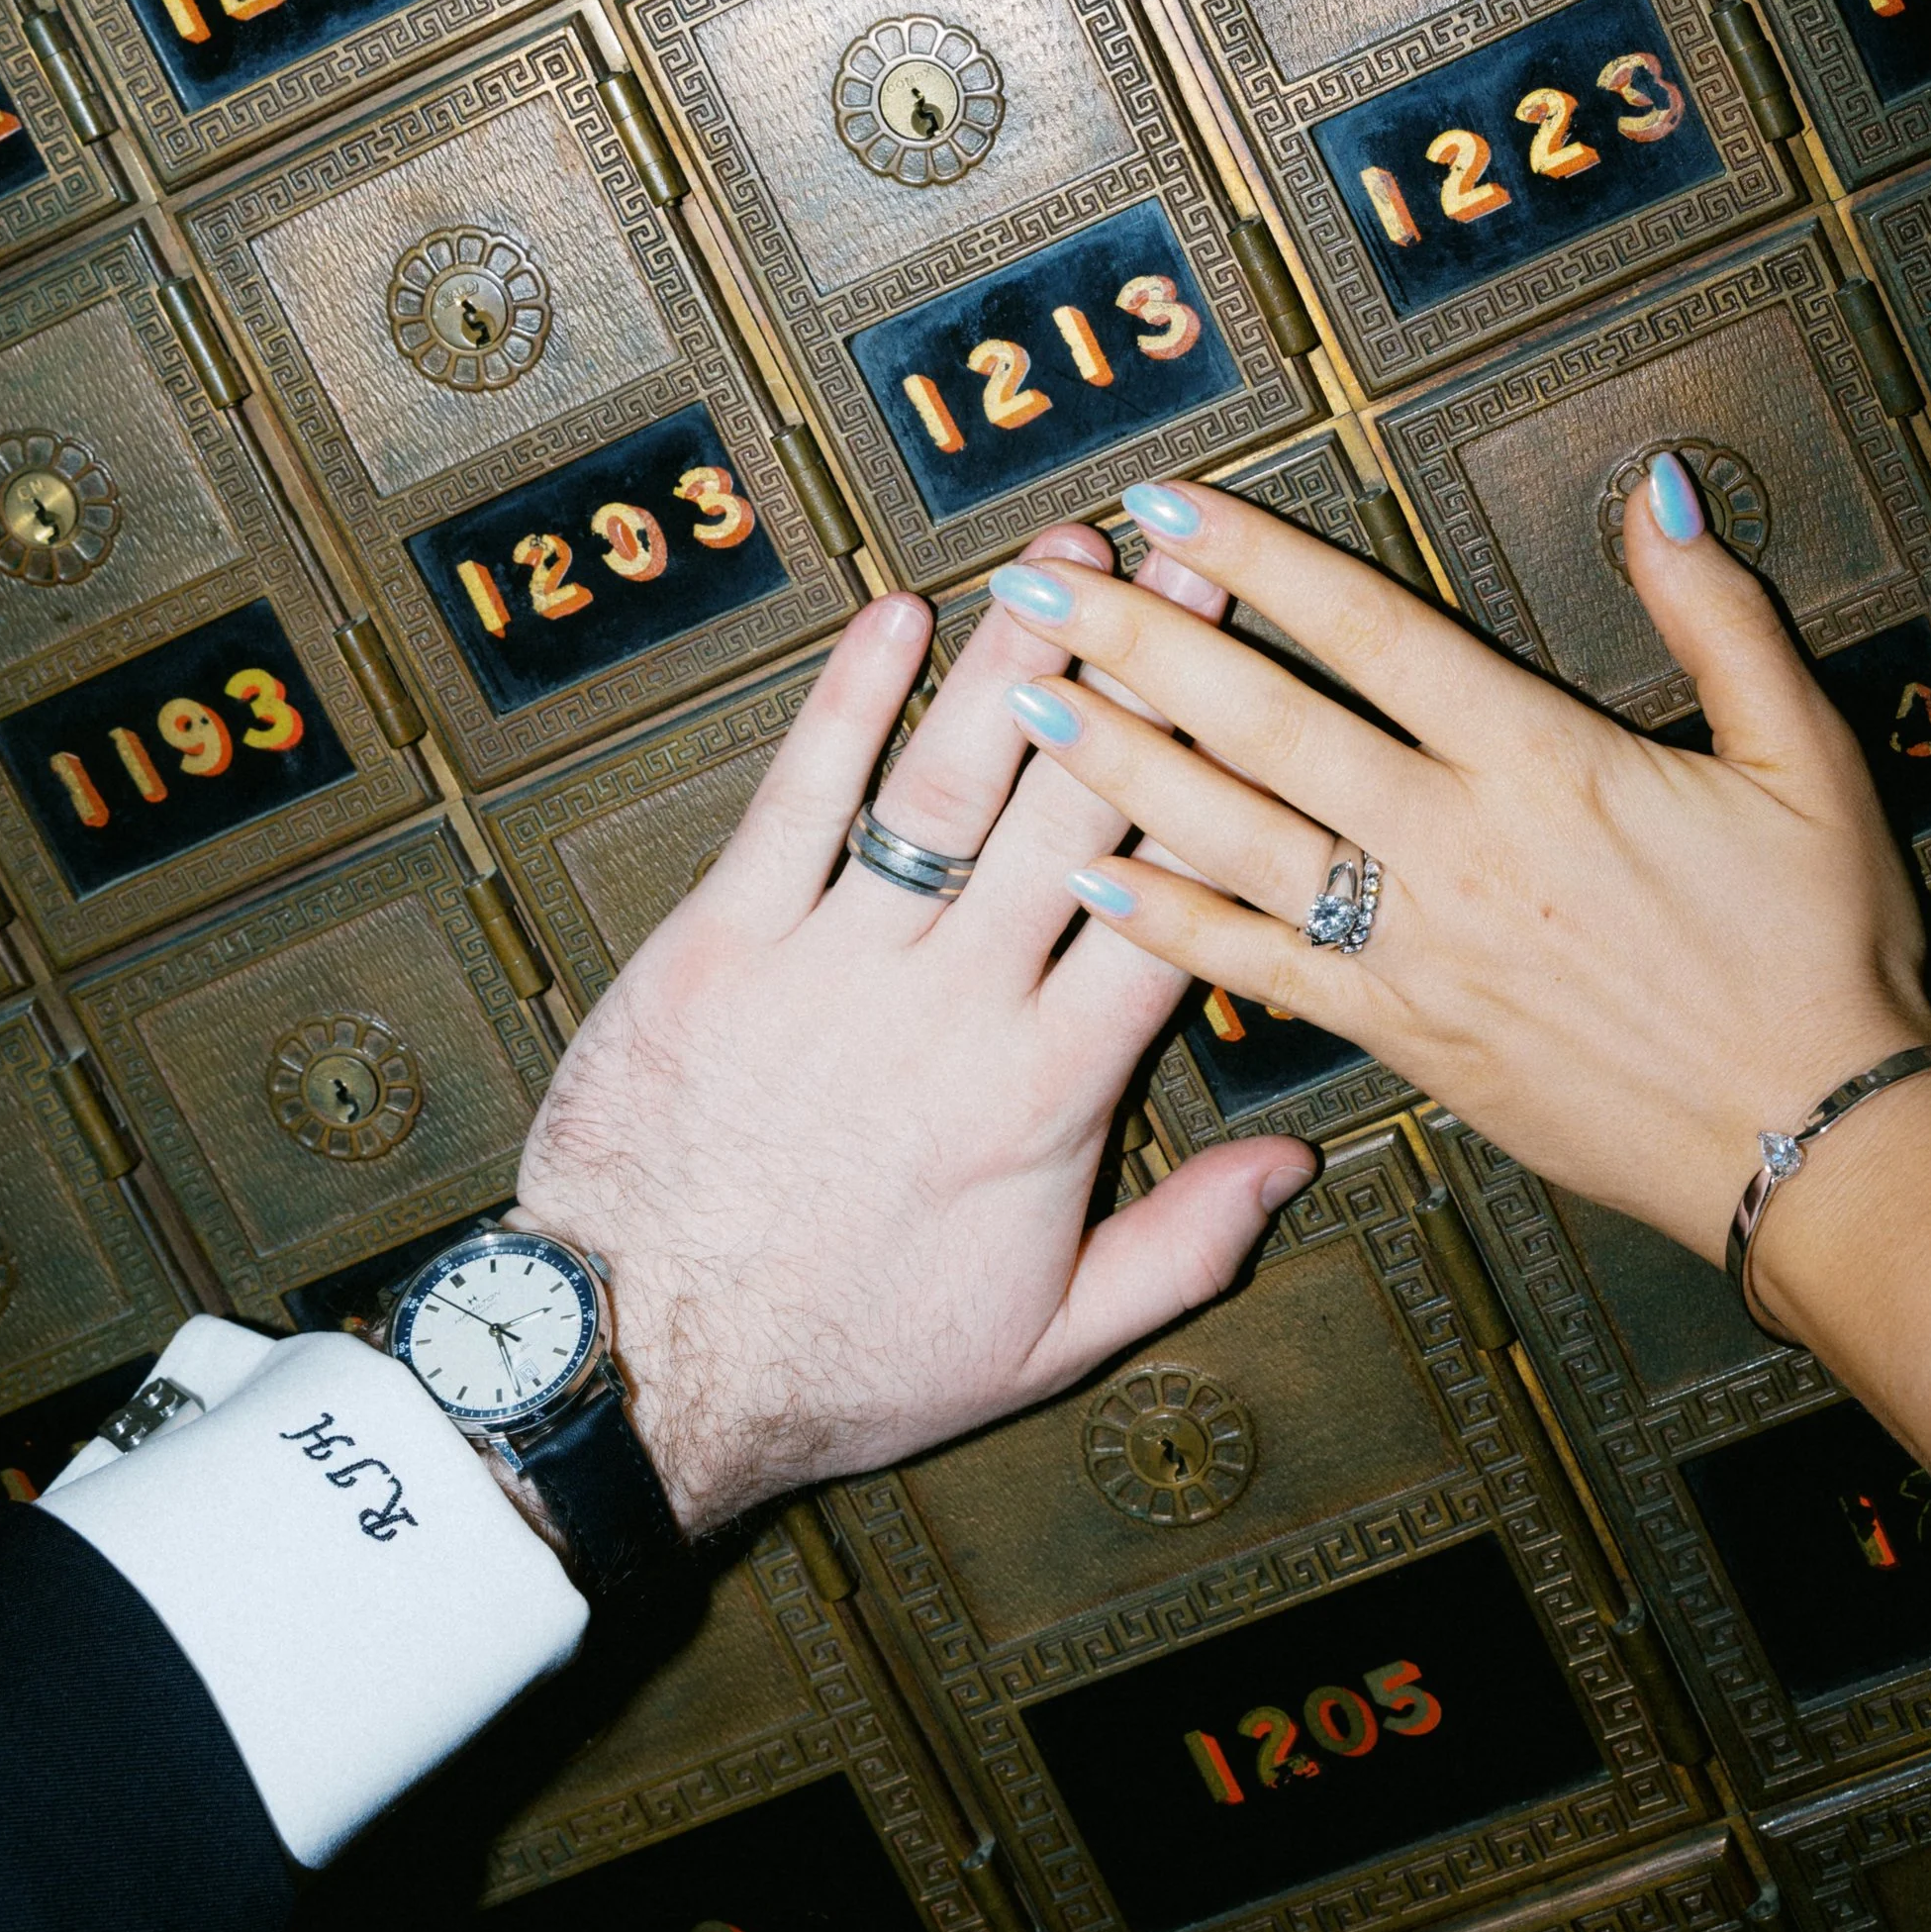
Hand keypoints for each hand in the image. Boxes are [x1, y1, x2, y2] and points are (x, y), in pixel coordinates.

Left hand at [514, 524, 1315, 1535]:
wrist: (635, 1372)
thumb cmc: (837, 1364)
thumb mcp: (1041, 1344)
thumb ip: (1180, 1248)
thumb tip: (1295, 1171)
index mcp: (1047, 1098)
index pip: (1170, 912)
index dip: (1226, 795)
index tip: (1273, 703)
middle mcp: (955, 1010)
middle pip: (1077, 811)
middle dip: (1149, 677)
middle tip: (1195, 571)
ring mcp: (833, 965)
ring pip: (946, 782)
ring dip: (1015, 658)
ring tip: (1071, 559)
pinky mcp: (720, 943)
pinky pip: (796, 798)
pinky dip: (846, 700)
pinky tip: (894, 616)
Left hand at [979, 465, 1930, 1267]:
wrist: (1816, 1150)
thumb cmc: (1821, 953)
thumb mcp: (1804, 759)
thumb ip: (1719, 617)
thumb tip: (1659, 491)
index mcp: (1544, 761)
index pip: (1368, 631)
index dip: (1256, 559)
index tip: (1167, 504)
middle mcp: (1455, 848)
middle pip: (1262, 724)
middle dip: (1137, 644)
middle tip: (1038, 583)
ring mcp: (1415, 950)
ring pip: (1233, 840)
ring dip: (1118, 767)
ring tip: (1021, 703)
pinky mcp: (1404, 1037)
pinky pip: (1257, 972)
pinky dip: (1168, 925)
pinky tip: (1094, 879)